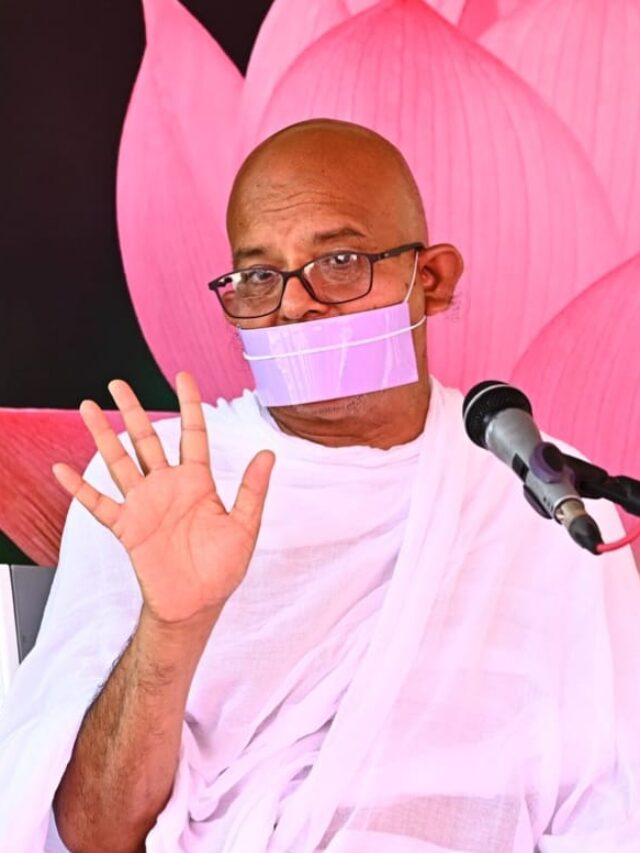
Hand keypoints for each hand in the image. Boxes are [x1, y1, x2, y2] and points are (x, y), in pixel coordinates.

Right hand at [52, 371, 274, 625]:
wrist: (197, 605)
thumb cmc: (223, 567)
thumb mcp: (244, 526)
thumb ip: (252, 490)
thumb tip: (268, 453)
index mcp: (198, 482)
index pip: (193, 433)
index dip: (189, 404)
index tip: (183, 375)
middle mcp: (168, 487)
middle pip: (147, 439)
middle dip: (133, 410)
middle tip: (118, 382)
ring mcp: (144, 505)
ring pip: (119, 462)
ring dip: (103, 436)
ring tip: (88, 407)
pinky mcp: (127, 528)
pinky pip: (99, 504)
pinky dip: (80, 488)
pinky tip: (63, 469)